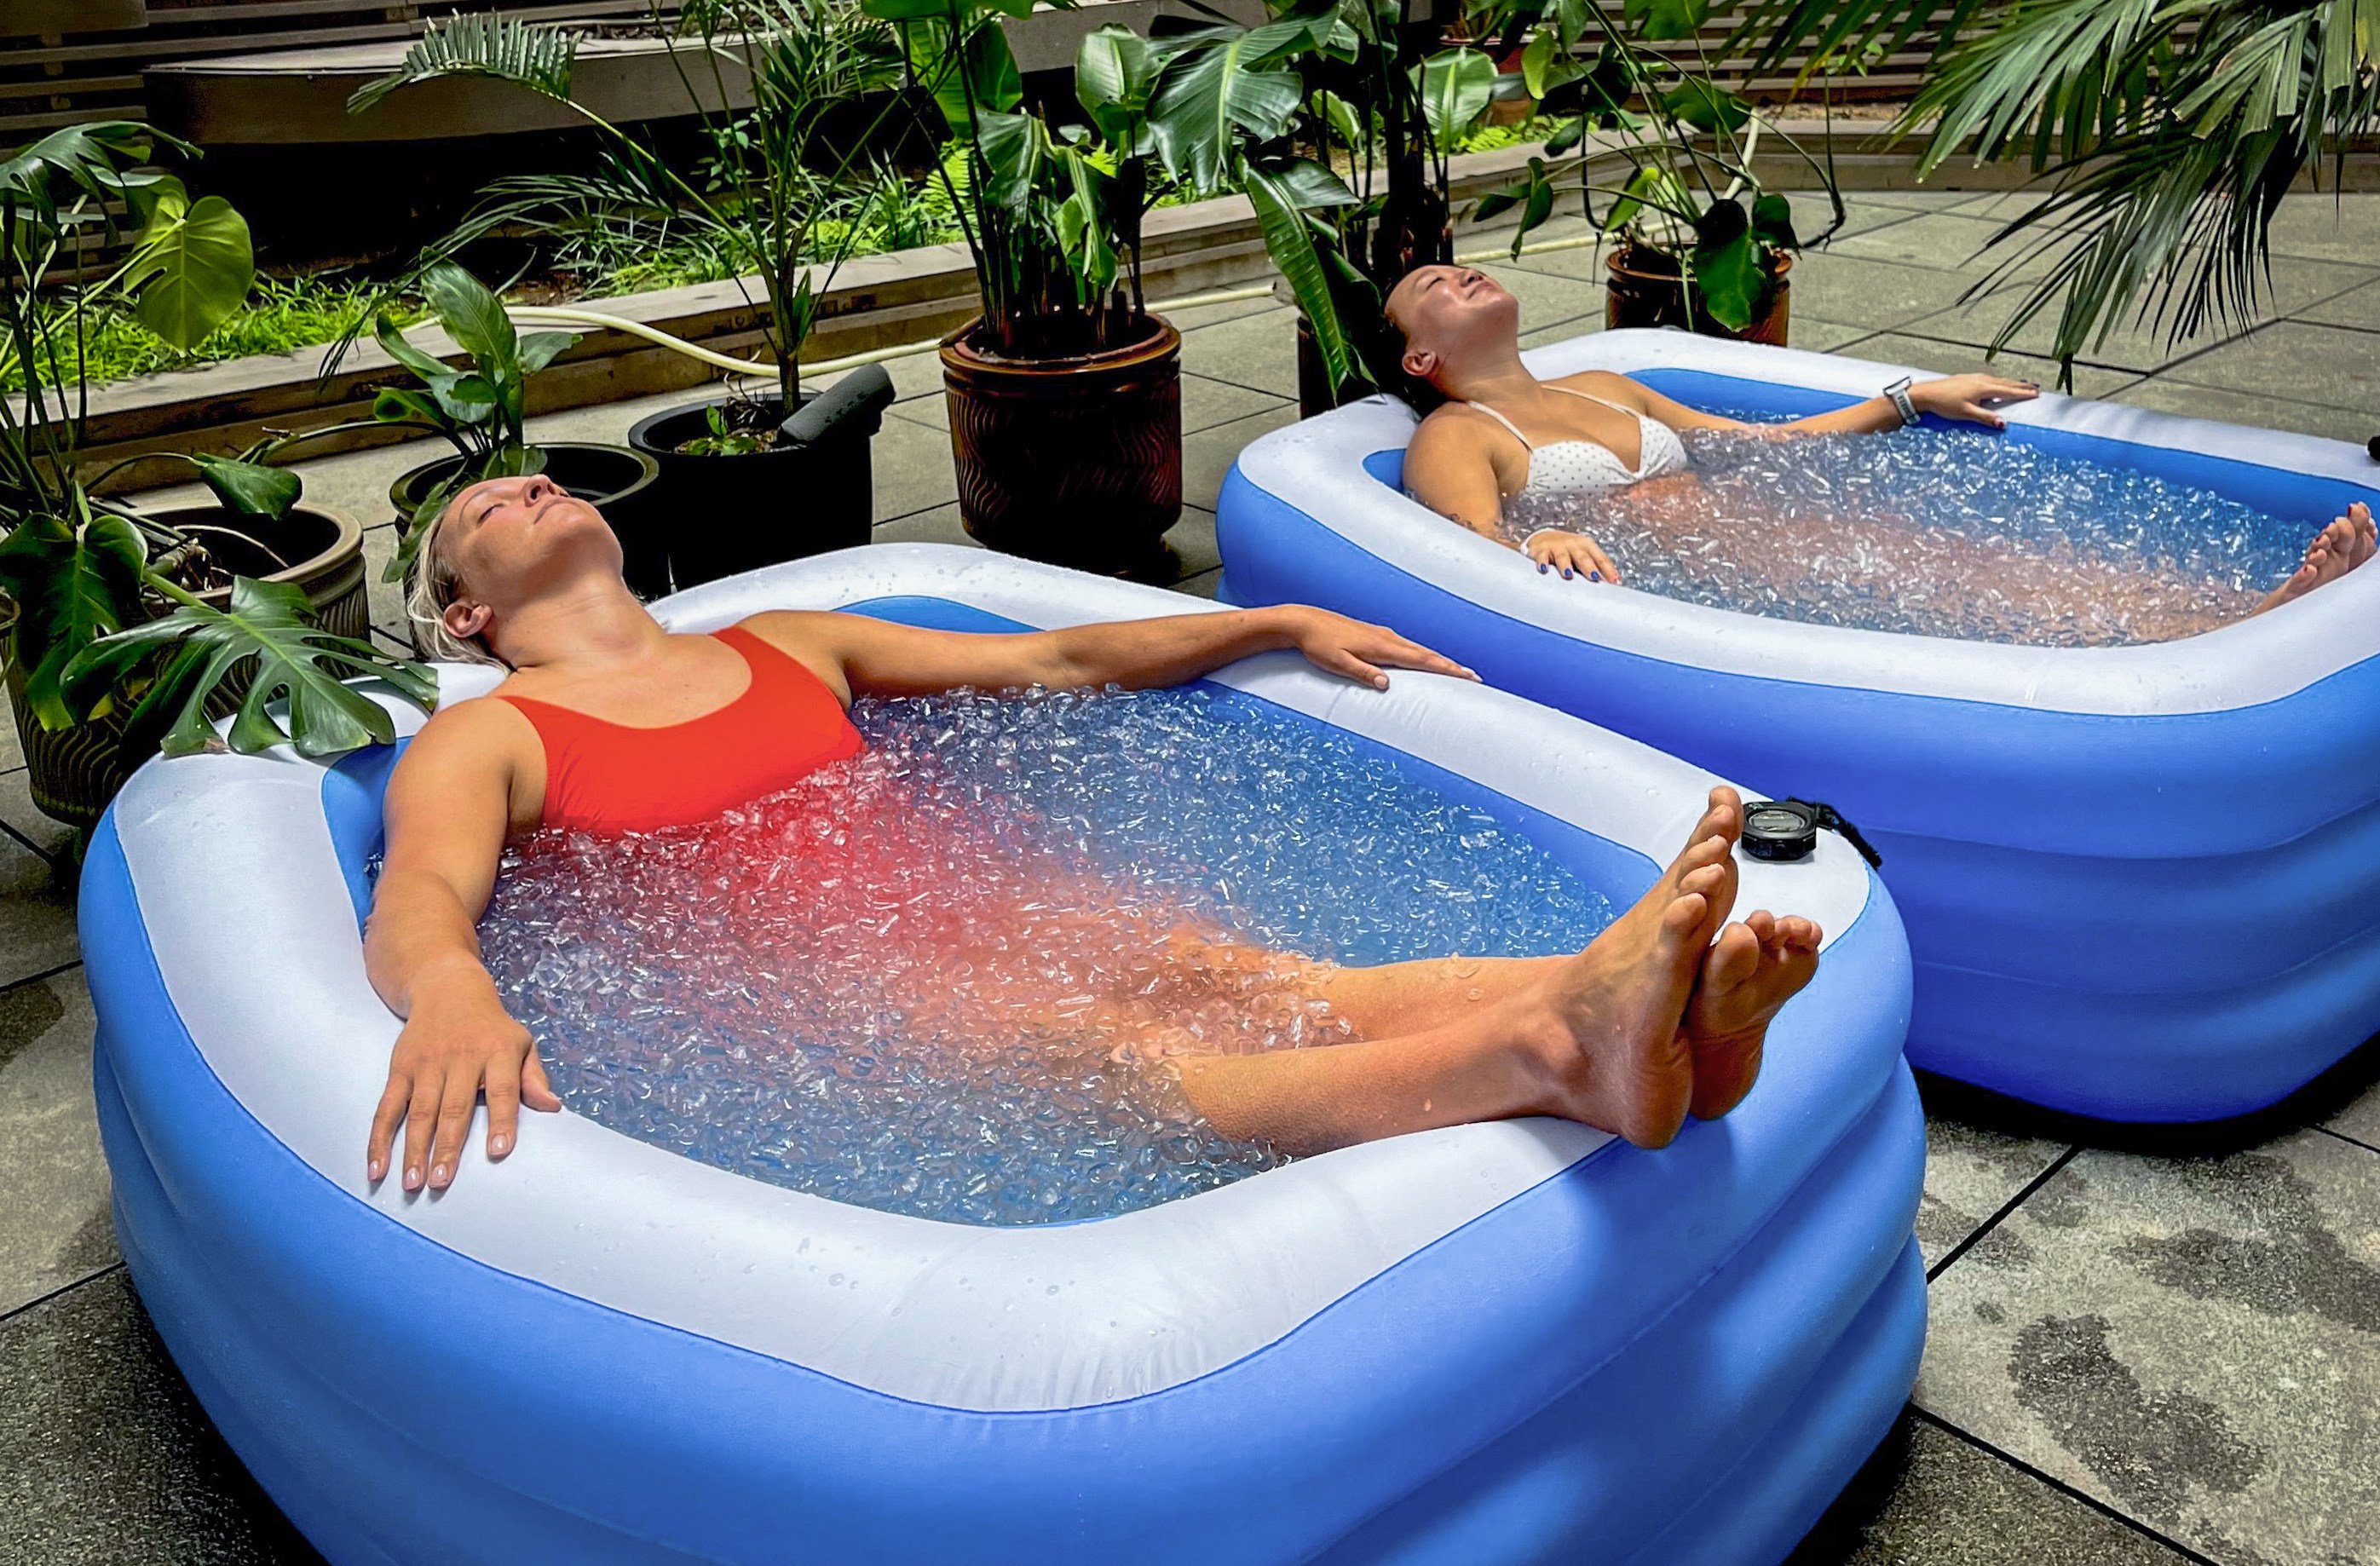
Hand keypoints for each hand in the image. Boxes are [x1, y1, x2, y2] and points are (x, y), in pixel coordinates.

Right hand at [368, 967, 559, 1192]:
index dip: (502, 1120)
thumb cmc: (491, 1028)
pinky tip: (378, 1168)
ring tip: (413, 1183)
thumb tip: (553, 1107)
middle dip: (447, 1147)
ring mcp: (427, 1063)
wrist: (447, 989)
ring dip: (414, 1149)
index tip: (498, 1151)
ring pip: (419, 1111)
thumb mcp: (521, 1043)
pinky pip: (387, 1107)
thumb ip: (534, 1078)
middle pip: (453, 1107)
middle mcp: (461, 1057)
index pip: (503, 1090)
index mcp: (497, 1052)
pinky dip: (379, 1139)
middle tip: (443, 1182)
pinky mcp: (400, 1068)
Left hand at [1275, 606, 1477, 689]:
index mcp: (1382, 646)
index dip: (1447, 669)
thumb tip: (1387, 684)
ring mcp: (1382, 635)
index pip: (1422, 660)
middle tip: (1475, 677)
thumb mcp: (1338, 663)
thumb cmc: (1319, 645)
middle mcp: (1387, 638)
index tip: (1468, 676)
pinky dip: (1422, 655)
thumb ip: (1363, 673)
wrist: (1304, 622)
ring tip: (1456, 670)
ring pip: (1418, 649)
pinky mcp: (1375, 635)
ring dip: (1438, 660)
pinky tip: (1424, 660)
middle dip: (1451, 666)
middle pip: (1426, 654)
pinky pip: (1406, 647)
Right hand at [1524, 529, 1619, 582]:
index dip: (1608, 570)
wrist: (1544, 539)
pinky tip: (1543, 569)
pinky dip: (1543, 562)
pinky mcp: (1542, 550)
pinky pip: (1542, 557)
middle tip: (1594, 578)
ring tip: (1568, 575)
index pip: (1600, 558)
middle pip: (1582, 557)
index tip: (1614, 583)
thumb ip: (1596, 569)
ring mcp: (1557, 546)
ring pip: (1563, 556)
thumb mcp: (1583, 557)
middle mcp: (1573, 544)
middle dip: (1589, 567)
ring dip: (1566, 565)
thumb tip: (1613, 586)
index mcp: (1587, 546)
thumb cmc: (1570, 553)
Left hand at [1911, 373, 2038, 428]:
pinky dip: (2000, 382)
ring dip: (2012, 383)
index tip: (2036, 394)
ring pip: (1999, 380)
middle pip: (2007, 383)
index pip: (2009, 391)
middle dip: (2022, 386)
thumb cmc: (1944, 403)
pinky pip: (1990, 379)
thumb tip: (2003, 423)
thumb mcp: (1966, 413)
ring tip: (2023, 385)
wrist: (1926, 393)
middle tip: (2035, 389)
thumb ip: (1985, 418)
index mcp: (1984, 388)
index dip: (2023, 393)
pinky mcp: (1968, 379)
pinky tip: (1999, 384)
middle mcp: (1982, 380)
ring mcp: (1975, 378)